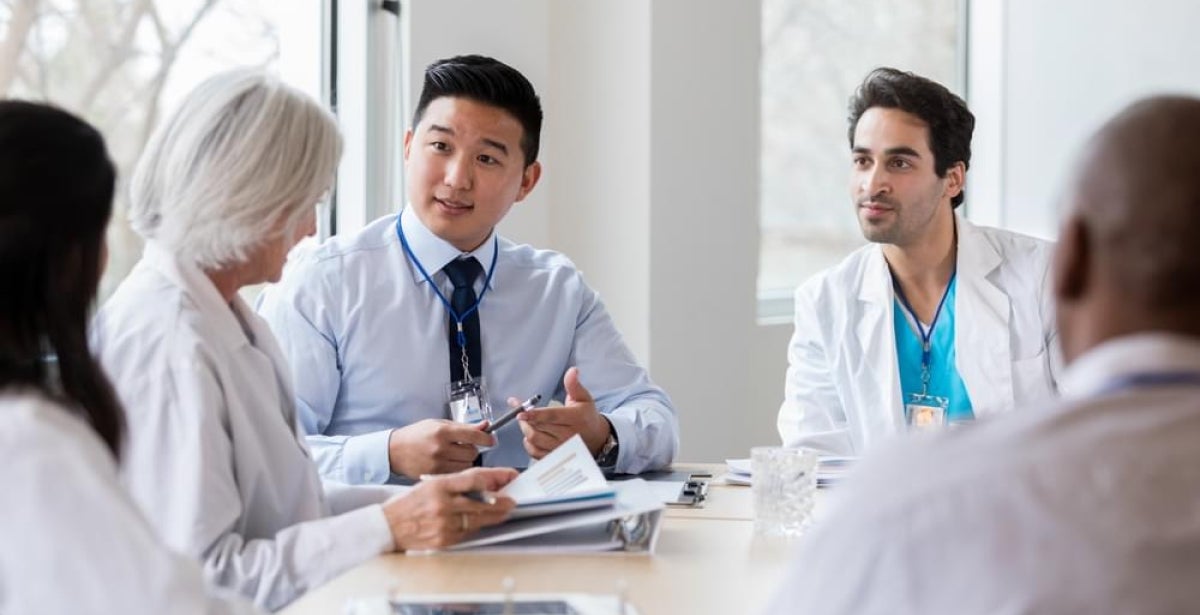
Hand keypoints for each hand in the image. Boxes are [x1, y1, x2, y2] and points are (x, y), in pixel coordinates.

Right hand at [380, 467, 517, 550]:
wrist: (386, 526)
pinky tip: (482, 524)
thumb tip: (483, 483)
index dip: (496, 477)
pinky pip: (468, 533)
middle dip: (502, 500)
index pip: (475, 478)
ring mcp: (444, 523)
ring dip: (495, 516)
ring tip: (503, 511)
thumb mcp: (429, 484)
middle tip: (513, 499)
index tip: (509, 476)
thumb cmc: (407, 504)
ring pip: (479, 519)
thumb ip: (455, 483)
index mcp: (439, 485)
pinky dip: (477, 527)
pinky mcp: (444, 539)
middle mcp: (442, 503)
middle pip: (482, 501)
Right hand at [387, 419, 495, 477]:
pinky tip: (448, 464)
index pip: (473, 435)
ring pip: (467, 465)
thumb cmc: (416, 435)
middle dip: (472, 449)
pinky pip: (457, 474)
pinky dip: (457, 470)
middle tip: (462, 446)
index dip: (486, 438)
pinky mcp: (435, 476)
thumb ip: (462, 426)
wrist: (394, 451)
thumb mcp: (438, 424)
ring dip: (466, 461)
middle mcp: (440, 448)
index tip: (490, 440)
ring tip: (453, 456)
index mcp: (442, 432)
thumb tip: (484, 426)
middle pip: (473, 452)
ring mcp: (438, 464)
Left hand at [517, 367, 610, 458]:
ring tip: (527, 421)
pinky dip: (528, 443)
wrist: (596, 438)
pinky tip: (531, 434)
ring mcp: (561, 448)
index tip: (520, 411)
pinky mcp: (555, 456)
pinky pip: (535, 452)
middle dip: (525, 419)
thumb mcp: (583, 398)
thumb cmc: (587, 416)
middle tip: (520, 411)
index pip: (551, 416)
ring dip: (525, 430)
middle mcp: (568, 436)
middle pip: (538, 429)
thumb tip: (572, 370)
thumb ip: (574, 385)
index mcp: (575, 419)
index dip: (534, 414)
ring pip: (534, 440)